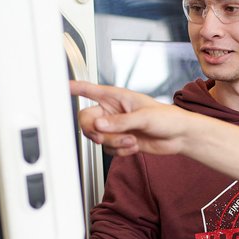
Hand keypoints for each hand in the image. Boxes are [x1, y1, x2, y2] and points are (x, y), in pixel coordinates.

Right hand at [69, 81, 192, 155]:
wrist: (180, 136)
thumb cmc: (168, 118)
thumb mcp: (144, 117)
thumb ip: (120, 122)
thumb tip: (100, 125)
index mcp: (116, 97)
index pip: (88, 90)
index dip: (73, 88)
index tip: (58, 87)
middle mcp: (112, 112)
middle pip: (86, 121)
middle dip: (96, 131)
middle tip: (106, 135)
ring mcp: (115, 128)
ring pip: (97, 138)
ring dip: (114, 143)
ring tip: (132, 140)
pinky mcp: (120, 141)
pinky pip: (108, 150)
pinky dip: (120, 151)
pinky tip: (134, 146)